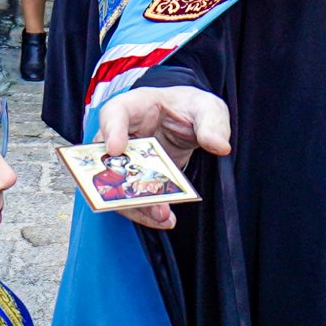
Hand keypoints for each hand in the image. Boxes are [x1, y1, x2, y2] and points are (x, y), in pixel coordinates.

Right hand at [93, 86, 229, 230]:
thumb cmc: (192, 108)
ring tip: (162, 215)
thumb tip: (218, 145)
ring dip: (135, 203)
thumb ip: (213, 123)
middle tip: (145, 197)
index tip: (116, 150)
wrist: (192, 122)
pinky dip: (145, 211)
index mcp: (136, 106)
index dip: (110, 130)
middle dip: (122, 180)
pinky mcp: (136, 178)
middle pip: (107, 156)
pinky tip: (164, 219)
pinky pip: (130, 197)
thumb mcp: (209, 108)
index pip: (113, 113)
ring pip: (116, 183)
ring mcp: (127, 158)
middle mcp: (124, 133)